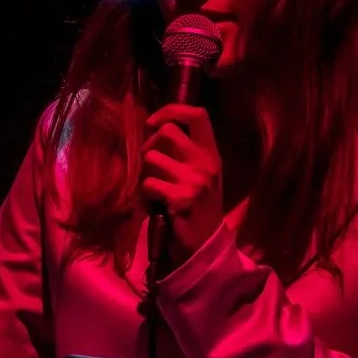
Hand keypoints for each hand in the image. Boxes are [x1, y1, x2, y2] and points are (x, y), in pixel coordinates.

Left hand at [141, 103, 223, 261]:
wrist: (204, 247)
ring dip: (146, 173)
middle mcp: (206, 164)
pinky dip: (145, 195)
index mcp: (212, 155)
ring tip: (155, 189)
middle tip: (149, 162)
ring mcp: (194, 181)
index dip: (171, 110)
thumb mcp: (202, 177)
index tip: (152, 122)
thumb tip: (157, 129)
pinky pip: (148, 184)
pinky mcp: (180, 199)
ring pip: (152, 158)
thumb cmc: (198, 209)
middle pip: (168, 131)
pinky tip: (155, 205)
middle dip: (149, 144)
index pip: (198, 114)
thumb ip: (187, 153)